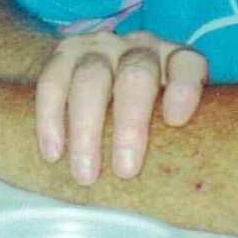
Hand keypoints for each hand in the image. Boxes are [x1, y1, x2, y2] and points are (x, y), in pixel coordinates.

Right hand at [34, 30, 207, 183]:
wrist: (92, 80)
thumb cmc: (144, 116)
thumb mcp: (166, 120)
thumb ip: (176, 140)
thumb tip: (182, 190)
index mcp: (174, 60)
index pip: (187, 65)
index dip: (184, 89)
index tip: (175, 121)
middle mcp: (139, 47)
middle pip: (136, 75)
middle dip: (130, 124)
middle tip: (125, 170)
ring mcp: (100, 47)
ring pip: (91, 78)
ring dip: (86, 129)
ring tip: (85, 174)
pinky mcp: (63, 53)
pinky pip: (52, 82)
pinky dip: (50, 119)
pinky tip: (53, 152)